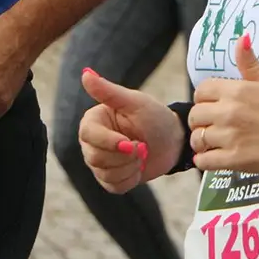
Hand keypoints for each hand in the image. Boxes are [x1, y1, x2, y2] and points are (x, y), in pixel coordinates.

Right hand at [78, 69, 184, 192]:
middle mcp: (91, 142)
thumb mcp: (135, 102)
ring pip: (105, 173)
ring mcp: (99, 162)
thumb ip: (109, 91)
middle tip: (143, 146)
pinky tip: (139, 167)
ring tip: (142, 154)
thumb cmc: (155, 117)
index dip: (110, 142)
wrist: (173, 141)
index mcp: (93, 121)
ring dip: (130, 166)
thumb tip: (85, 73)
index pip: (88, 135)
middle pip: (95, 158)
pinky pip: (114, 186)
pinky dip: (131, 178)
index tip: (131, 142)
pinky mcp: (110, 178)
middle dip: (125, 155)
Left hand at [189, 34, 258, 173]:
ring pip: (197, 139)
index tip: (213, 104)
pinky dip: (204, 160)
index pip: (201, 90)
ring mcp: (229, 137)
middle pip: (195, 115)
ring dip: (201, 142)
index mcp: (235, 91)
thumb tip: (241, 38)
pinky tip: (213, 157)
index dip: (205, 98)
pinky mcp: (233, 159)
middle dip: (201, 120)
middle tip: (212, 125)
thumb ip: (250, 62)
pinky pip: (204, 161)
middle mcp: (228, 112)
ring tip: (212, 143)